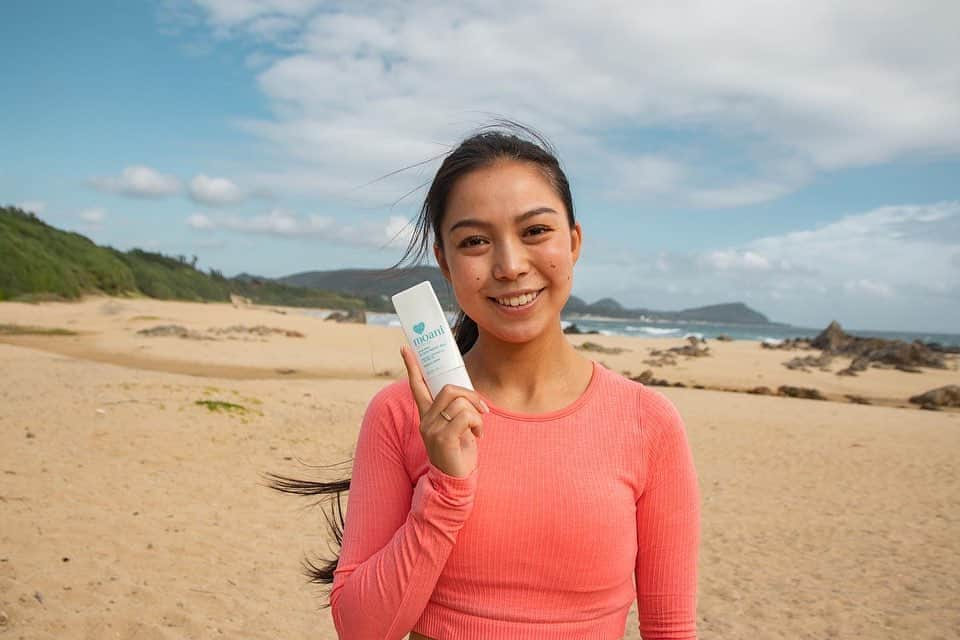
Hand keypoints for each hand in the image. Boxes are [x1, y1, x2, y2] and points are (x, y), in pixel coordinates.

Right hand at [400, 345, 488, 478]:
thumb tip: (466, 395)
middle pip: (449, 389)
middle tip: (482, 410)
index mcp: (427, 415)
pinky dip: (477, 423)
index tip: (405, 348)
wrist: (455, 481)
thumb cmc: (459, 452)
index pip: (417, 386)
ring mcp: (432, 430)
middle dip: (471, 395)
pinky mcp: (443, 438)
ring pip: (460, 402)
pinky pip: (465, 416)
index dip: (412, 367)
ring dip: (477, 414)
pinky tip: (478, 436)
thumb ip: (456, 410)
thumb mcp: (457, 427)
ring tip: (478, 430)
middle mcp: (426, 420)